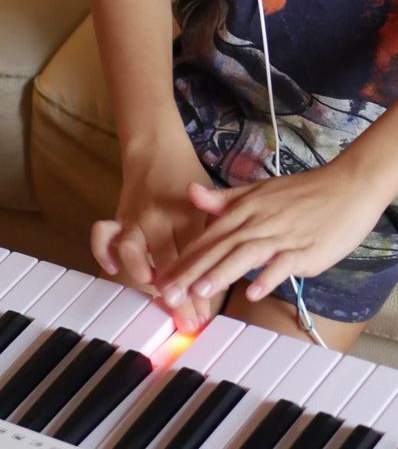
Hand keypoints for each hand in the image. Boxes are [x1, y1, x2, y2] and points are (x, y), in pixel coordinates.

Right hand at [91, 133, 219, 332]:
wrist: (158, 151)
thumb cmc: (188, 183)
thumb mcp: (208, 204)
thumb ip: (213, 238)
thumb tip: (221, 278)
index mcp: (187, 214)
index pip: (196, 257)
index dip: (200, 288)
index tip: (204, 316)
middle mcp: (159, 217)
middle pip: (168, 261)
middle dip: (177, 295)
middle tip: (186, 320)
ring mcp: (135, 218)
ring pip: (134, 249)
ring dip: (142, 272)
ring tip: (154, 291)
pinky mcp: (117, 218)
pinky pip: (102, 235)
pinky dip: (102, 251)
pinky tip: (111, 269)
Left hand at [155, 160, 385, 309]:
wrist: (348, 184)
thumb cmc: (306, 191)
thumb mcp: (260, 190)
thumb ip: (225, 198)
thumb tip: (191, 193)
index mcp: (248, 208)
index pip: (209, 236)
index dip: (184, 258)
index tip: (160, 279)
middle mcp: (261, 220)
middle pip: (221, 247)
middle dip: (192, 271)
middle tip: (168, 293)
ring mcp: (284, 234)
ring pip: (247, 254)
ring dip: (223, 272)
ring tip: (200, 292)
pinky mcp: (307, 247)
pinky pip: (285, 262)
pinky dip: (270, 276)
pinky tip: (256, 291)